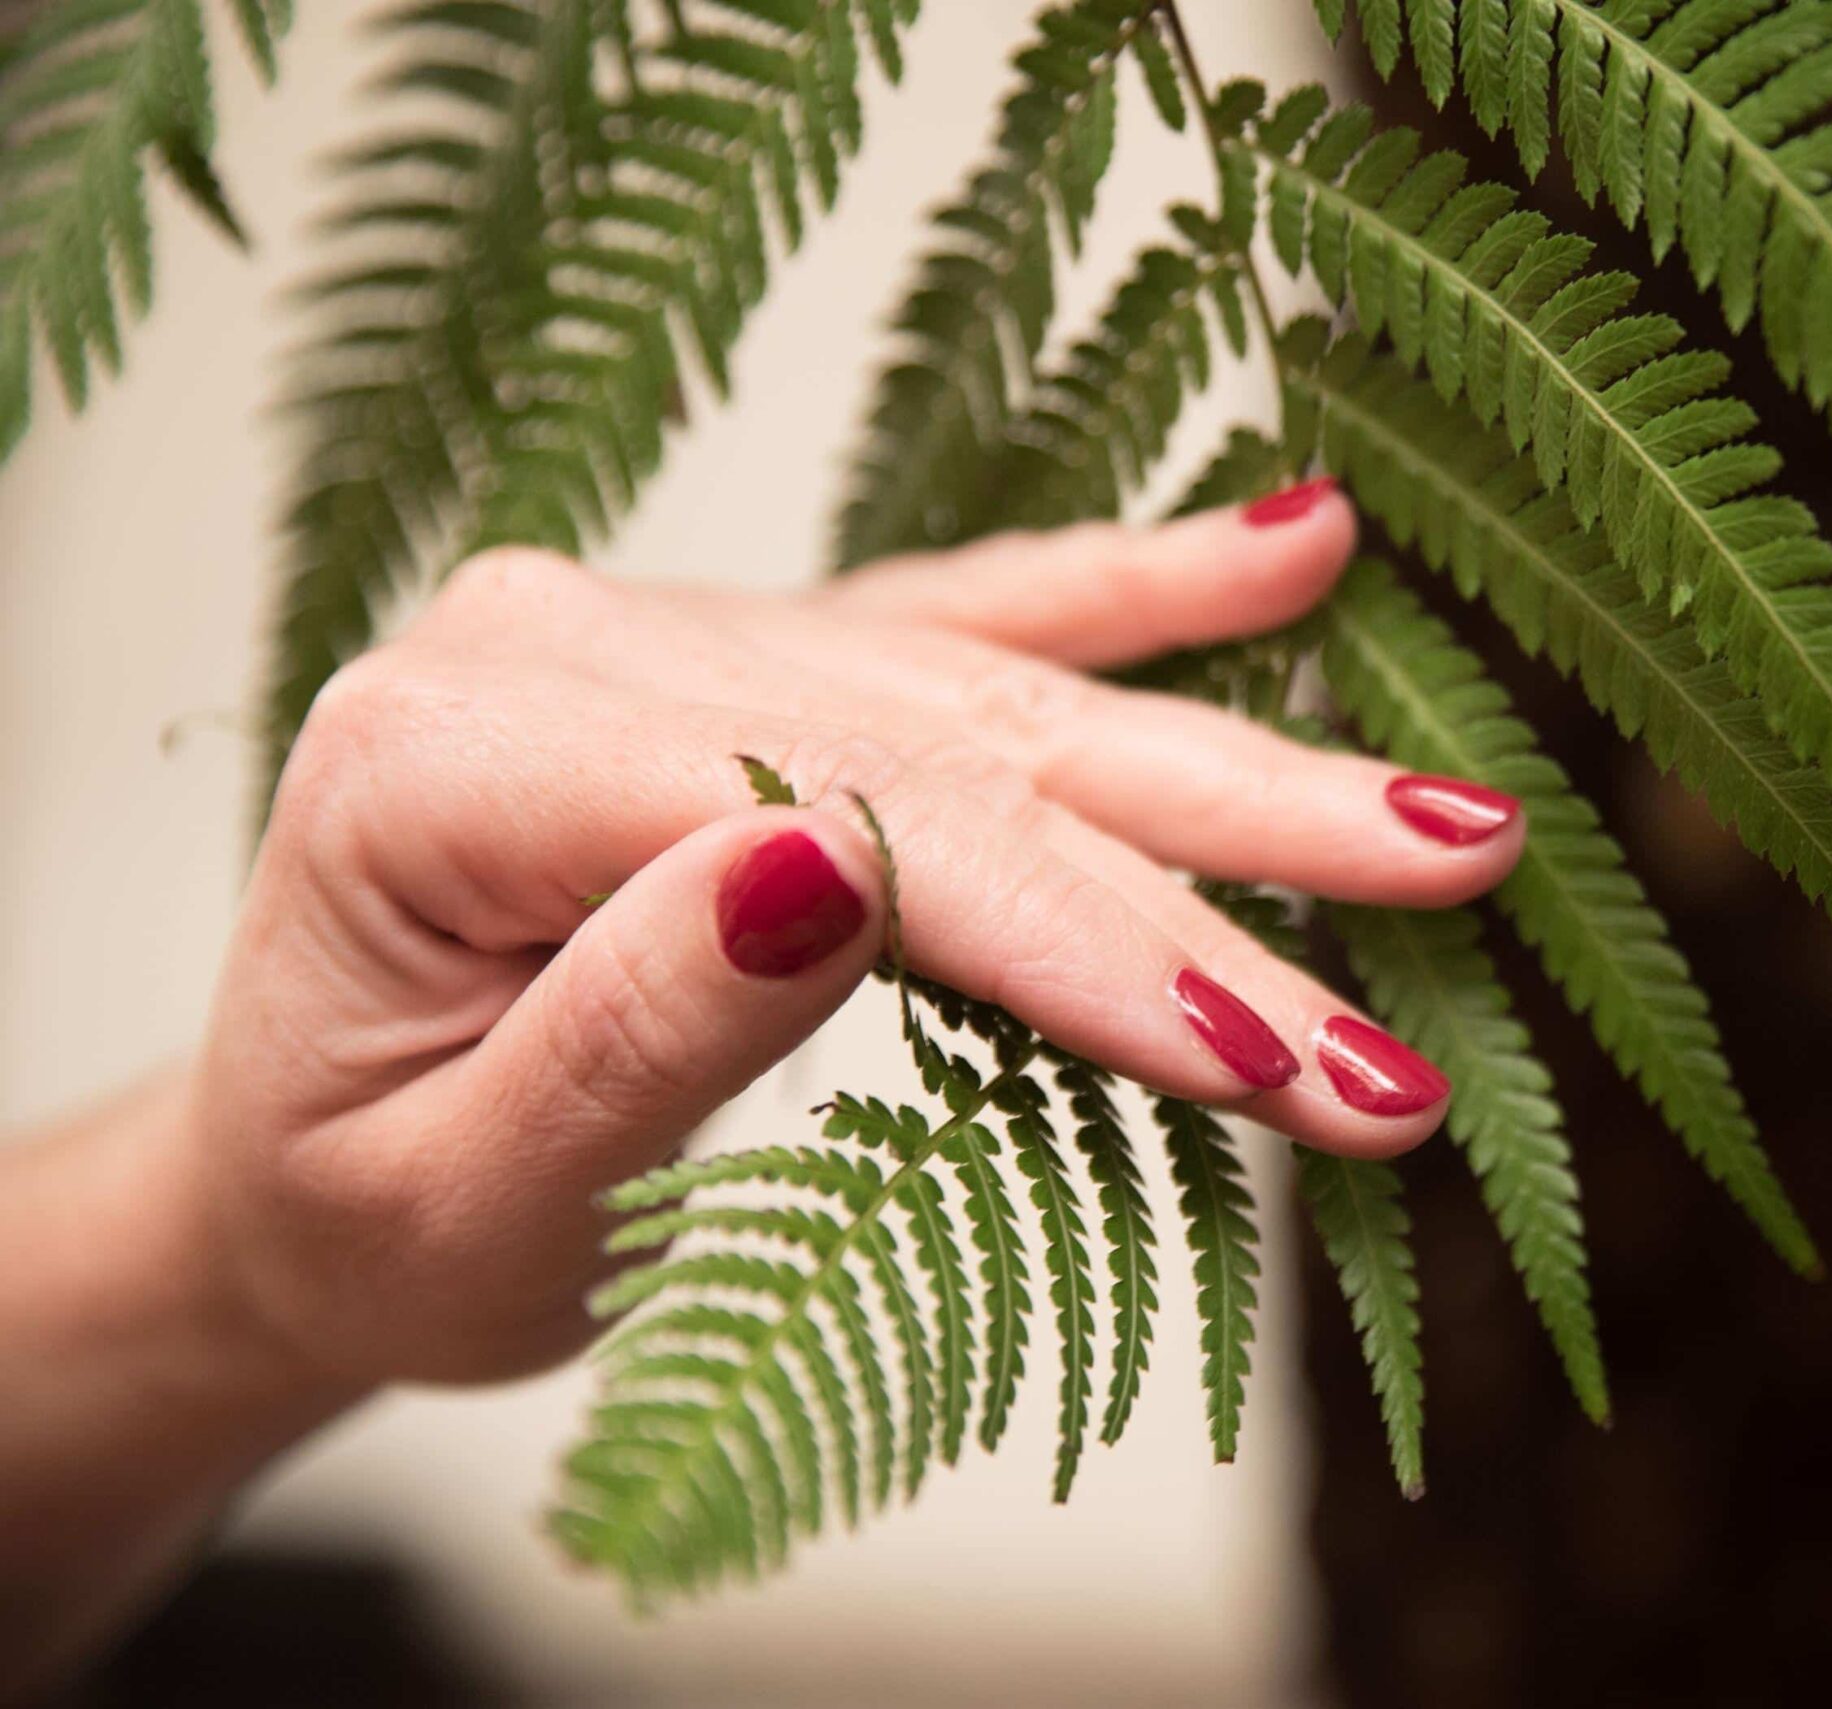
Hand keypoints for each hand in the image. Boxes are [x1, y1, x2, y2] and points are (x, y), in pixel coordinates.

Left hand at [189, 485, 1523, 1388]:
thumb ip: (626, 1031)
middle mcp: (569, 643)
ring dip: (1234, 758)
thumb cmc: (362, 1206)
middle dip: (1221, 851)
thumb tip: (826, 862)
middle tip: (1459, 875)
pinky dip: (1134, 592)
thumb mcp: (454, 1196)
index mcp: (454, 759)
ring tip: (1450, 813)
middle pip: (957, 747)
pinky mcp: (755, 658)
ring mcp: (668, 628)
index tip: (1298, 1059)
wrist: (292, 1165)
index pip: (848, 832)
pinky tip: (1295, 550)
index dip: (1091, 949)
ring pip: (1000, 692)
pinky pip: (965, 620)